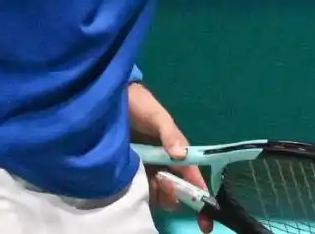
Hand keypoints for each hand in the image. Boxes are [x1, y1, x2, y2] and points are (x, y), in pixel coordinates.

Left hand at [128, 82, 213, 231]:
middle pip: (175, 189)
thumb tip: (181, 156)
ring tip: (147, 180)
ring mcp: (144, 168)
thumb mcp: (157, 116)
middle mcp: (162, 163)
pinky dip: (138, 192)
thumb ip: (170, 134)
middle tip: (163, 183)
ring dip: (156, 193)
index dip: (200, 194)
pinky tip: (132, 184)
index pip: (192, 175)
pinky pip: (137, 189)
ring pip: (156, 192)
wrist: (109, 98)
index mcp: (175, 150)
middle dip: (174, 194)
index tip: (205, 215)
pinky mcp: (126, 172)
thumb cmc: (138, 104)